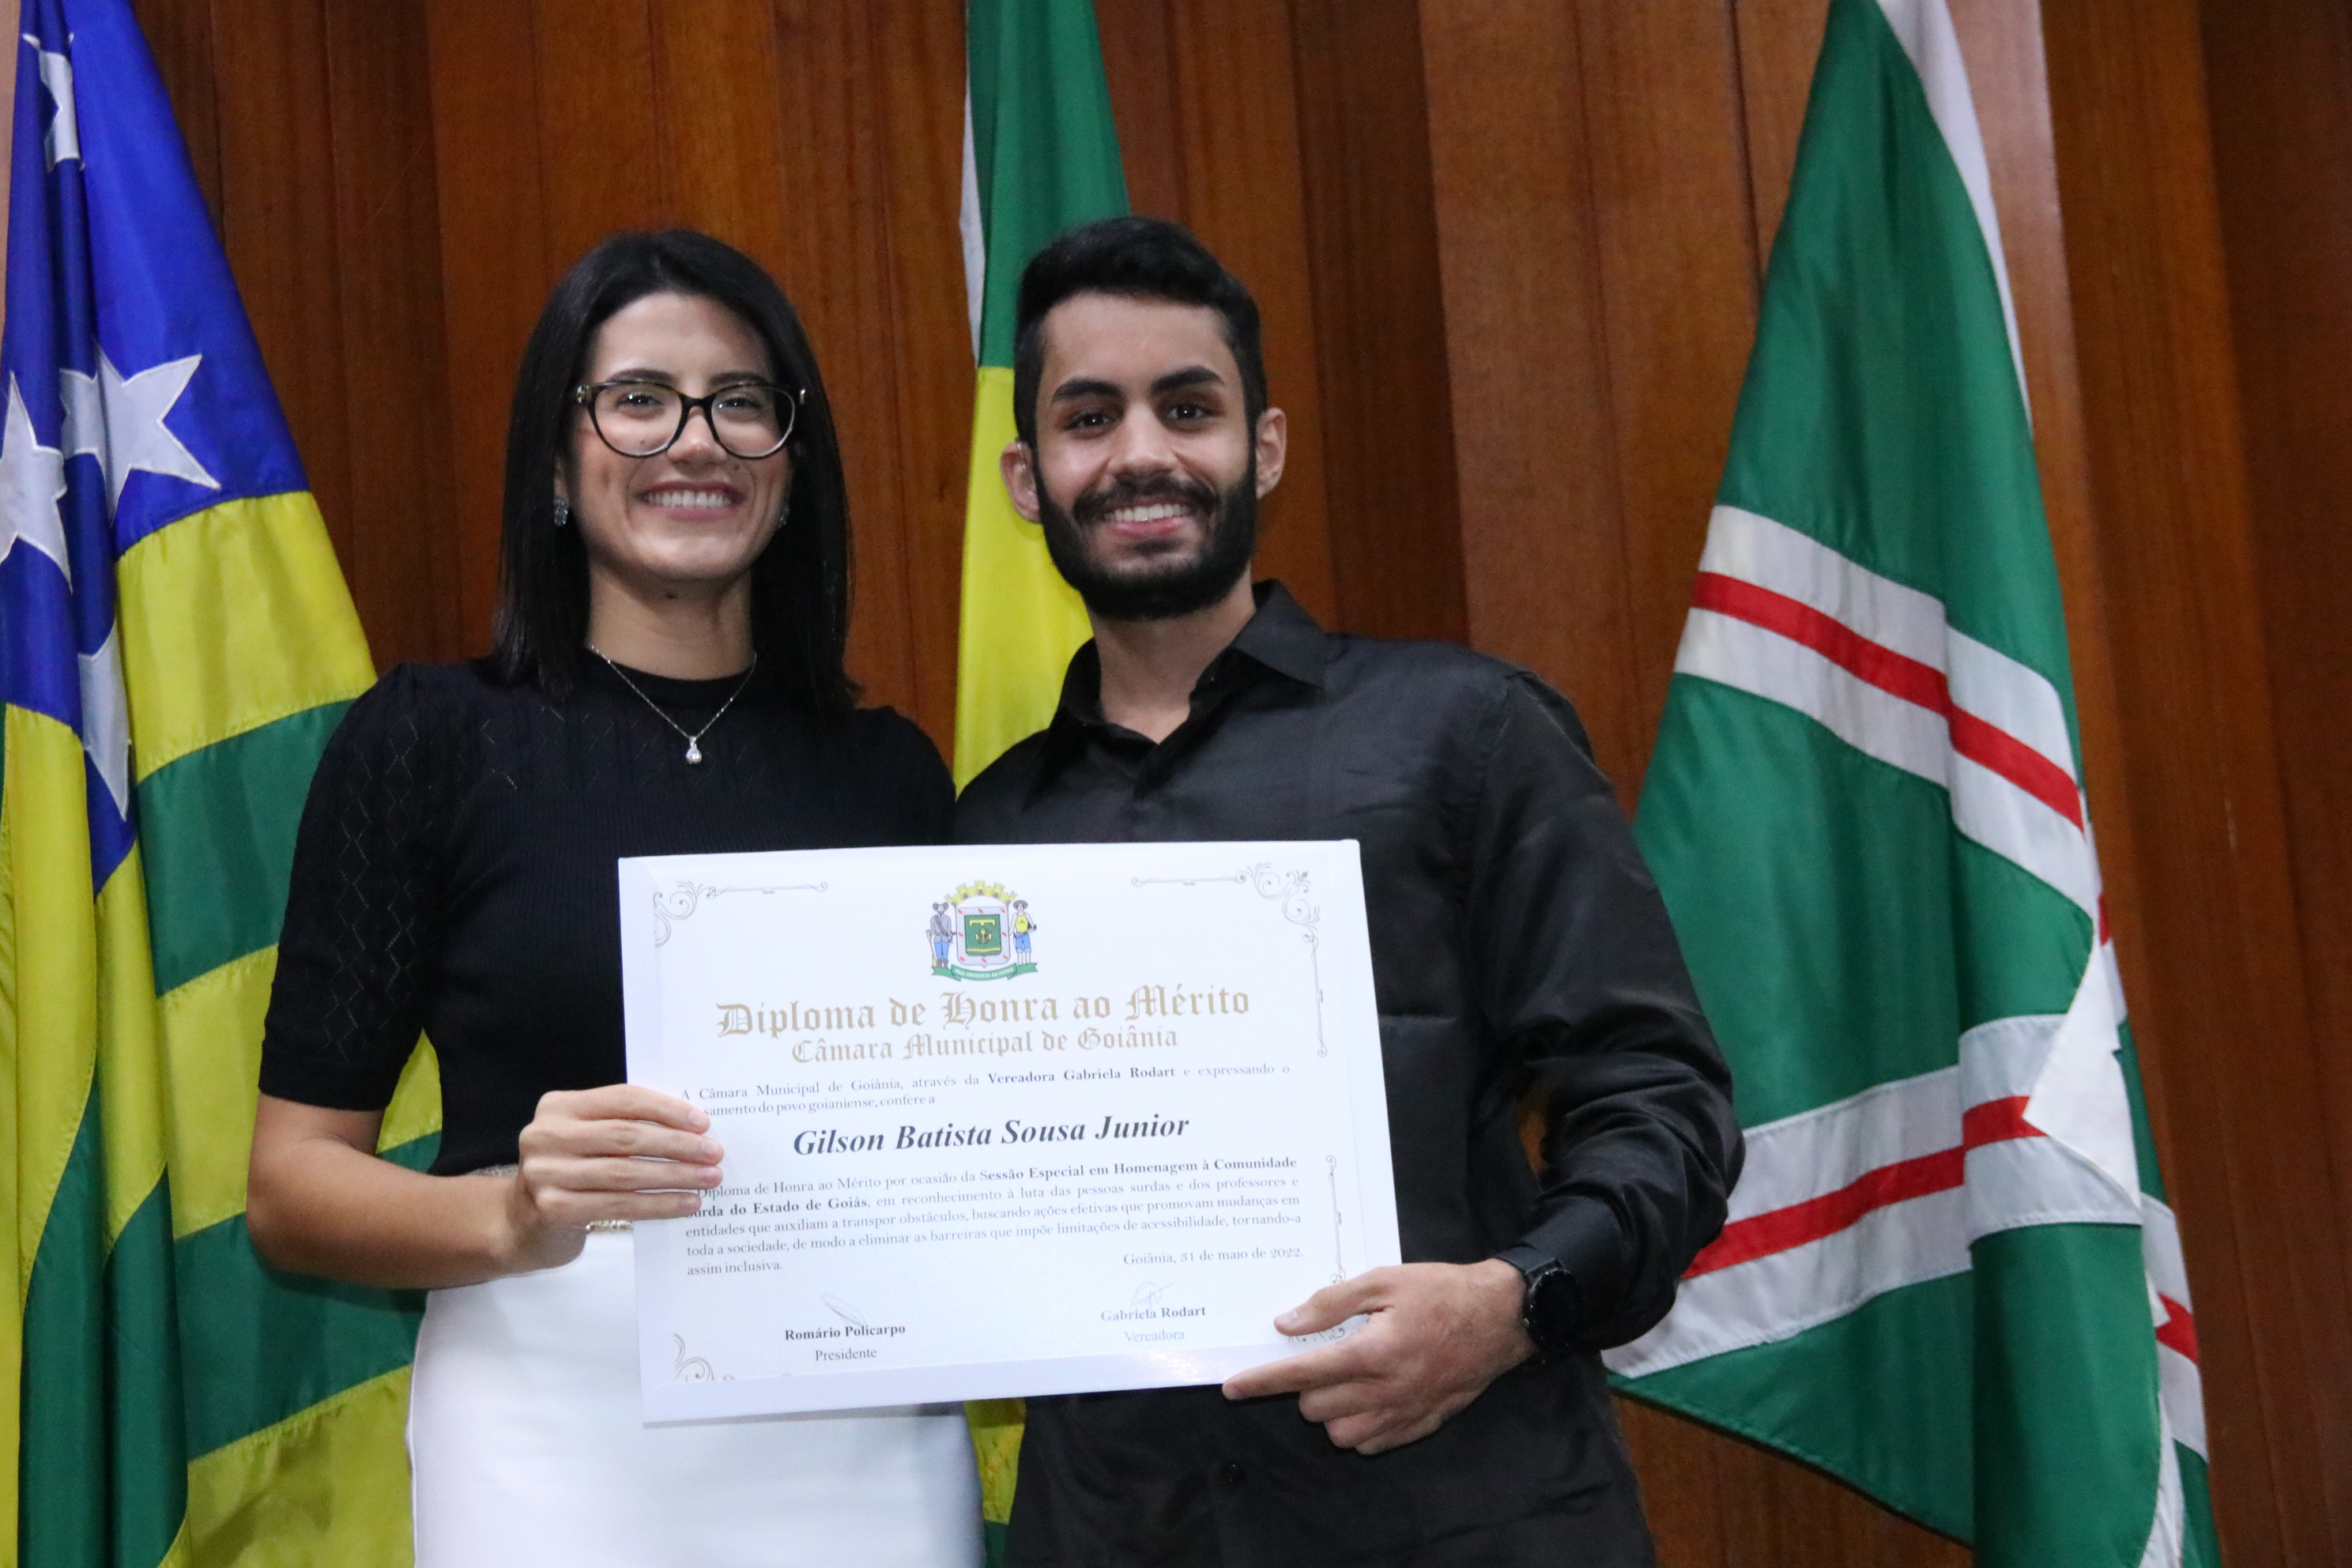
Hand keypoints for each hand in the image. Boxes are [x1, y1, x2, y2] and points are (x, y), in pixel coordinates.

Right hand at [499, 1085, 722, 1271]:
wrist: (521, 1223)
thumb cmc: (571, 1172)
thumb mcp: (588, 1138)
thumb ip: (626, 1125)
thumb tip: (694, 1128)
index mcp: (559, 1106)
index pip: (623, 1099)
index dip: (666, 1110)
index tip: (703, 1122)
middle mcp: (546, 1135)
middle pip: (627, 1136)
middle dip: (678, 1145)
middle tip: (714, 1152)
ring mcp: (546, 1173)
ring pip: (625, 1173)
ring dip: (675, 1176)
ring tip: (709, 1179)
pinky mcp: (554, 1209)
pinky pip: (619, 1205)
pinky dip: (658, 1204)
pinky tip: (686, 1204)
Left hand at [1220, 1260, 1531, 1454]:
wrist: (1501, 1317)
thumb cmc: (1441, 1292)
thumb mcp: (1384, 1280)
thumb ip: (1332, 1303)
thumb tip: (1286, 1324)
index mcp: (1371, 1352)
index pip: (1302, 1375)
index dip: (1261, 1382)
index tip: (1233, 1387)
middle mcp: (1385, 1390)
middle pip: (1315, 1408)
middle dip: (1307, 1386)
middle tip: (1323, 1356)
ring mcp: (1404, 1413)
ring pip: (1340, 1434)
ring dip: (1332, 1410)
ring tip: (1347, 1379)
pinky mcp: (1421, 1425)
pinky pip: (1371, 1444)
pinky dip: (1360, 1426)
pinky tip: (1370, 1397)